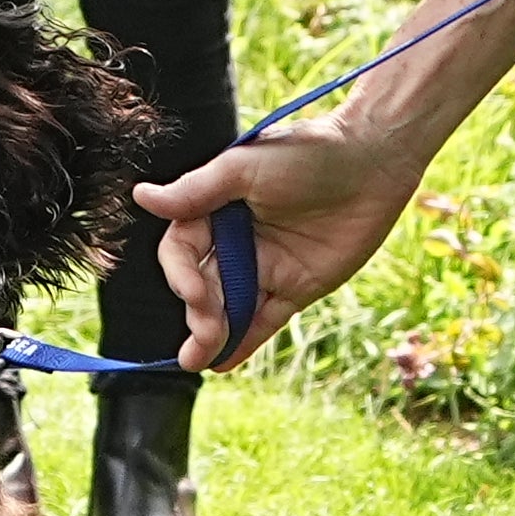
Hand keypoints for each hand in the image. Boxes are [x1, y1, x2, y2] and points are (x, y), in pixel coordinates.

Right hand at [133, 127, 428, 366]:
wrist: (373, 162)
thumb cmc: (306, 153)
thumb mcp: (244, 168)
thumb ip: (196, 191)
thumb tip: (142, 196)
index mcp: (216, 209)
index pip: (183, 250)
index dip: (181, 274)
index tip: (192, 292)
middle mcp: (236, 240)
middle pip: (205, 284)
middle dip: (199, 311)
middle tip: (203, 332)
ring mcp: (266, 266)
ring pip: (232, 307)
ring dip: (213, 334)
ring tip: (196, 360)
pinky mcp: (297, 286)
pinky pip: (266, 319)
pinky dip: (245, 341)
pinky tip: (223, 362)